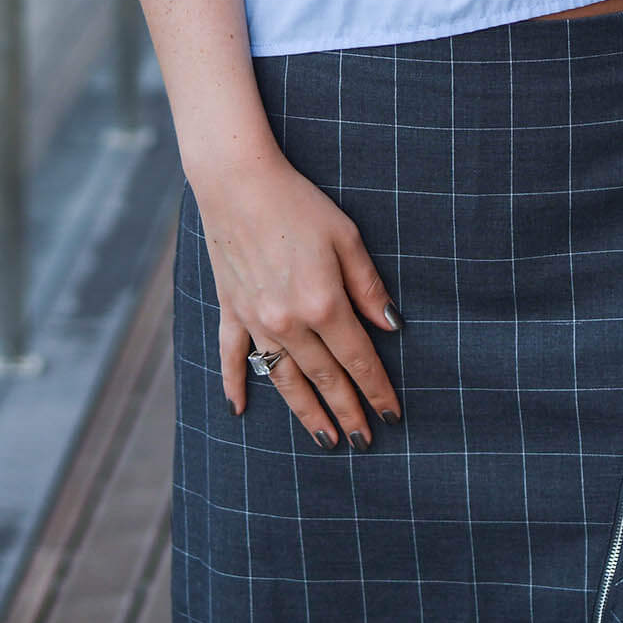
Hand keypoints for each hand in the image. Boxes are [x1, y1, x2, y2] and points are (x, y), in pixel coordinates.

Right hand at [193, 150, 403, 448]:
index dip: (376, 389)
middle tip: (363, 440)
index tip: (391, 415)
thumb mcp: (346, 237)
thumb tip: (391, 327)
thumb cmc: (299, 204)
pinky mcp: (231, 309)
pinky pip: (233, 358)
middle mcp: (288, 322)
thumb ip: (368, 287)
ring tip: (325, 439)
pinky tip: (240, 409)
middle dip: (347, 411)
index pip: (358, 359)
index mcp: (323, 304)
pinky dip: (236, 384)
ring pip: (285, 380)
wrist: (238, 181)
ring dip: (306, 412)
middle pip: (325, 377)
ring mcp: (256, 320)